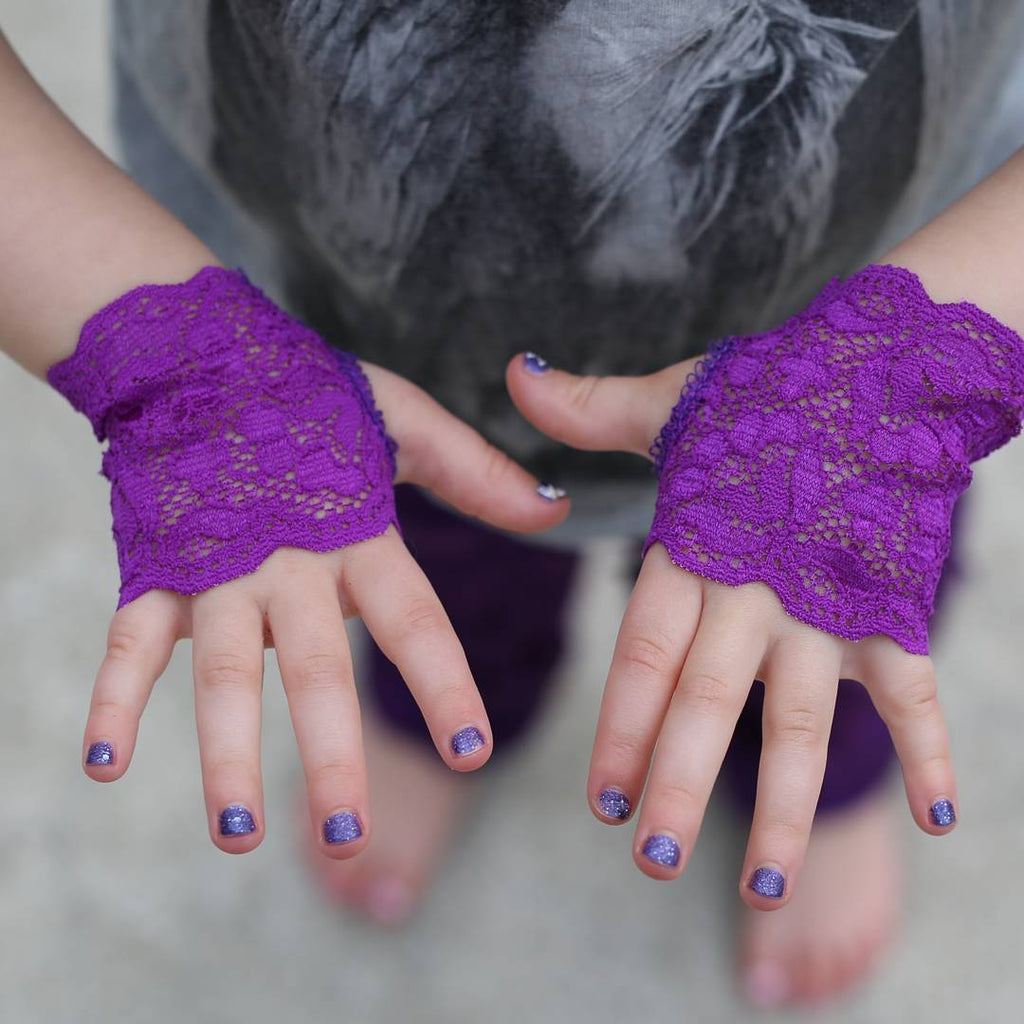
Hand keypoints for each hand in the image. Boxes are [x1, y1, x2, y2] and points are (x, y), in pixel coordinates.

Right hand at [82, 362, 568, 855]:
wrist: (198, 358)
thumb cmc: (311, 400)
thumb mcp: (404, 423)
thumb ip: (477, 471)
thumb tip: (555, 507)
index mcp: (357, 533)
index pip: (413, 620)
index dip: (444, 686)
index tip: (472, 753)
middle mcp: (290, 563)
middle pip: (315, 669)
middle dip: (333, 755)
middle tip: (350, 834)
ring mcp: (218, 570)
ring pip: (223, 674)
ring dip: (227, 755)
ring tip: (238, 835)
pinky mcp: (156, 569)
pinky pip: (129, 642)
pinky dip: (113, 701)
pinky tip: (104, 768)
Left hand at [507, 352, 955, 908]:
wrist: (877, 371)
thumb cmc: (762, 399)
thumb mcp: (668, 403)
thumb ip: (588, 410)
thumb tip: (514, 371)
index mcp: (695, 550)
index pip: (646, 654)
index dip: (622, 729)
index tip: (603, 800)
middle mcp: (756, 591)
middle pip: (709, 703)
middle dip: (679, 785)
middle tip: (651, 860)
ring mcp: (828, 606)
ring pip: (801, 721)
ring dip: (781, 806)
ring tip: (761, 885)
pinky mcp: (891, 606)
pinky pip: (914, 689)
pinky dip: (928, 749)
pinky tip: (937, 820)